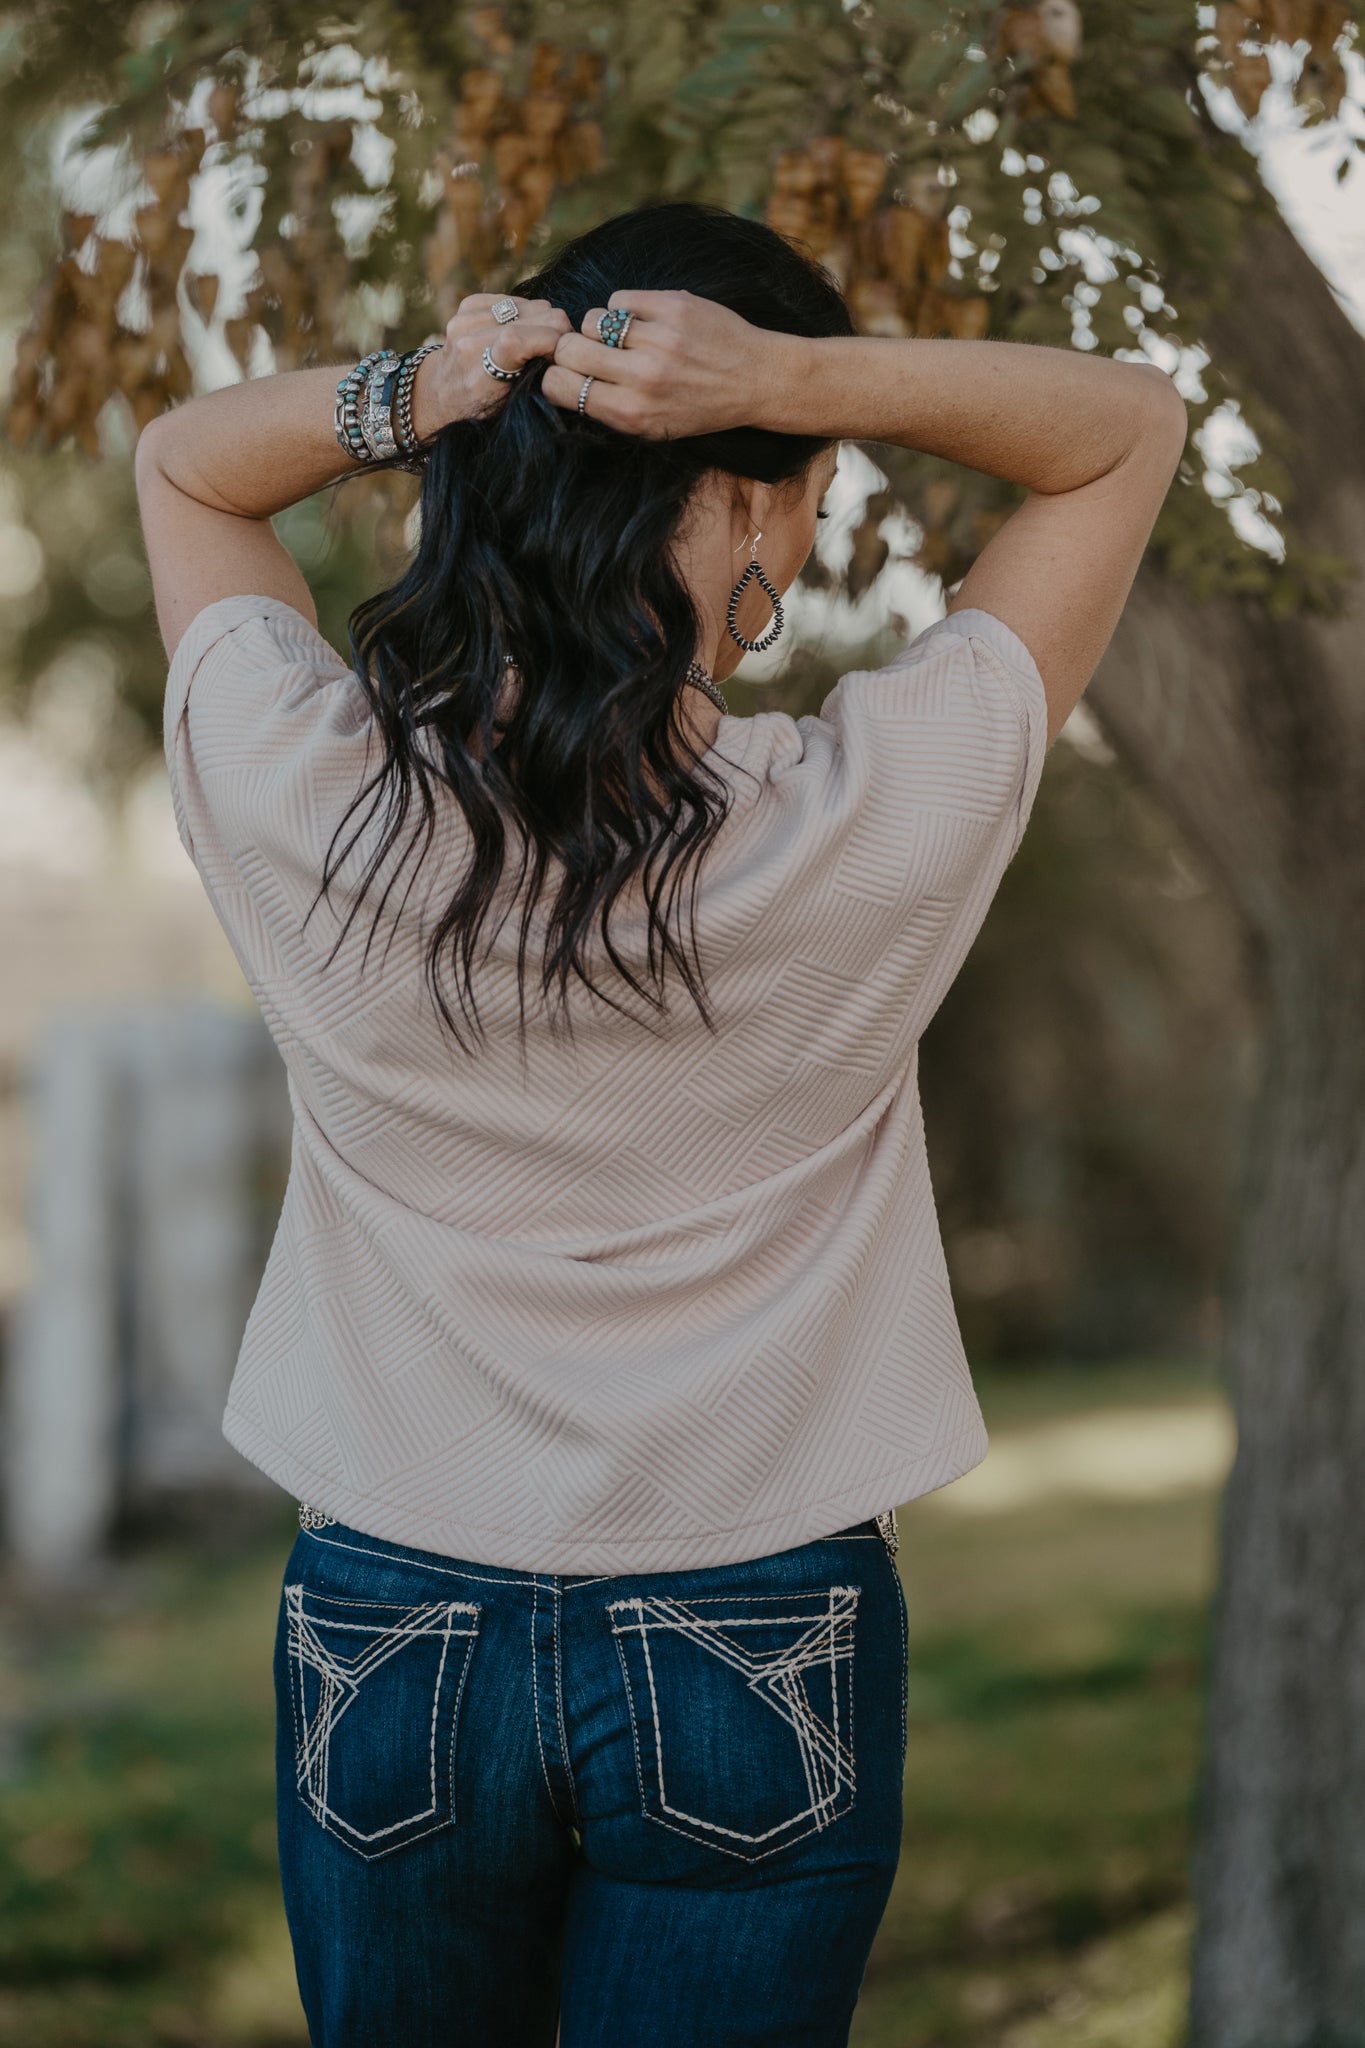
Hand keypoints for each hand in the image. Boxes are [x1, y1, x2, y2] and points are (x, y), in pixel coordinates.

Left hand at [410, 294, 573, 438]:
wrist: (439, 397)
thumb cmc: (481, 412)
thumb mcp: (511, 411)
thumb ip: (537, 382)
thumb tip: (568, 354)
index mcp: (480, 377)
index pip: (517, 339)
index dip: (552, 341)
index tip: (563, 357)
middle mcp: (468, 344)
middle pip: (539, 314)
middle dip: (558, 332)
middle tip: (557, 353)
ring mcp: (465, 320)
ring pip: (532, 303)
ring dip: (543, 323)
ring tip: (536, 345)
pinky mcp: (467, 305)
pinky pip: (515, 299)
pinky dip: (524, 314)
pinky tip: (519, 332)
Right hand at [542, 289, 769, 437]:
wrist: (755, 381)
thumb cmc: (698, 407)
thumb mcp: (652, 427)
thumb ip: (608, 407)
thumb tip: (560, 377)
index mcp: (631, 414)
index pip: (558, 386)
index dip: (557, 376)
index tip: (570, 373)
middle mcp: (642, 379)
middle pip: (568, 349)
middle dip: (572, 349)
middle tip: (592, 351)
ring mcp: (658, 341)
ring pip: (592, 320)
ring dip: (600, 327)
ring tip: (623, 337)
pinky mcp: (673, 307)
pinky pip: (620, 298)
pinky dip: (626, 308)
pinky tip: (645, 321)